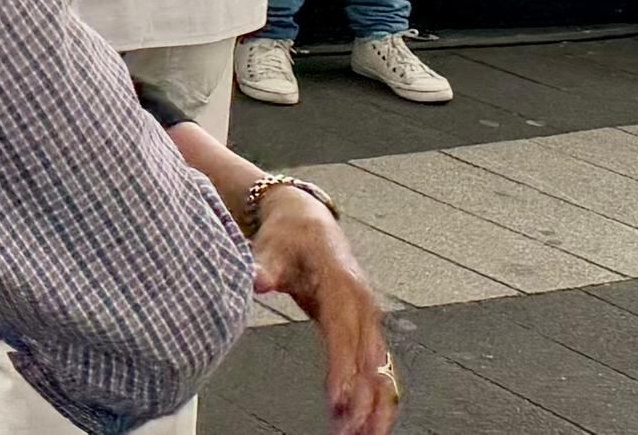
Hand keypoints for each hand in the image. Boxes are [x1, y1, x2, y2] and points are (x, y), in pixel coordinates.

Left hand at [249, 188, 398, 433]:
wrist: (309, 222)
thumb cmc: (290, 235)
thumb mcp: (272, 245)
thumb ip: (264, 264)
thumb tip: (257, 279)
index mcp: (341, 284)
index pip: (344, 334)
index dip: (343, 369)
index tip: (339, 400)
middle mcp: (362, 304)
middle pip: (368, 359)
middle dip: (362, 398)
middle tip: (349, 430)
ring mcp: (368, 318)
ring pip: (380, 368)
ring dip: (375, 404)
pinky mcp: (365, 329)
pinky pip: (377, 367)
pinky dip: (377, 395)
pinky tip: (371, 421)